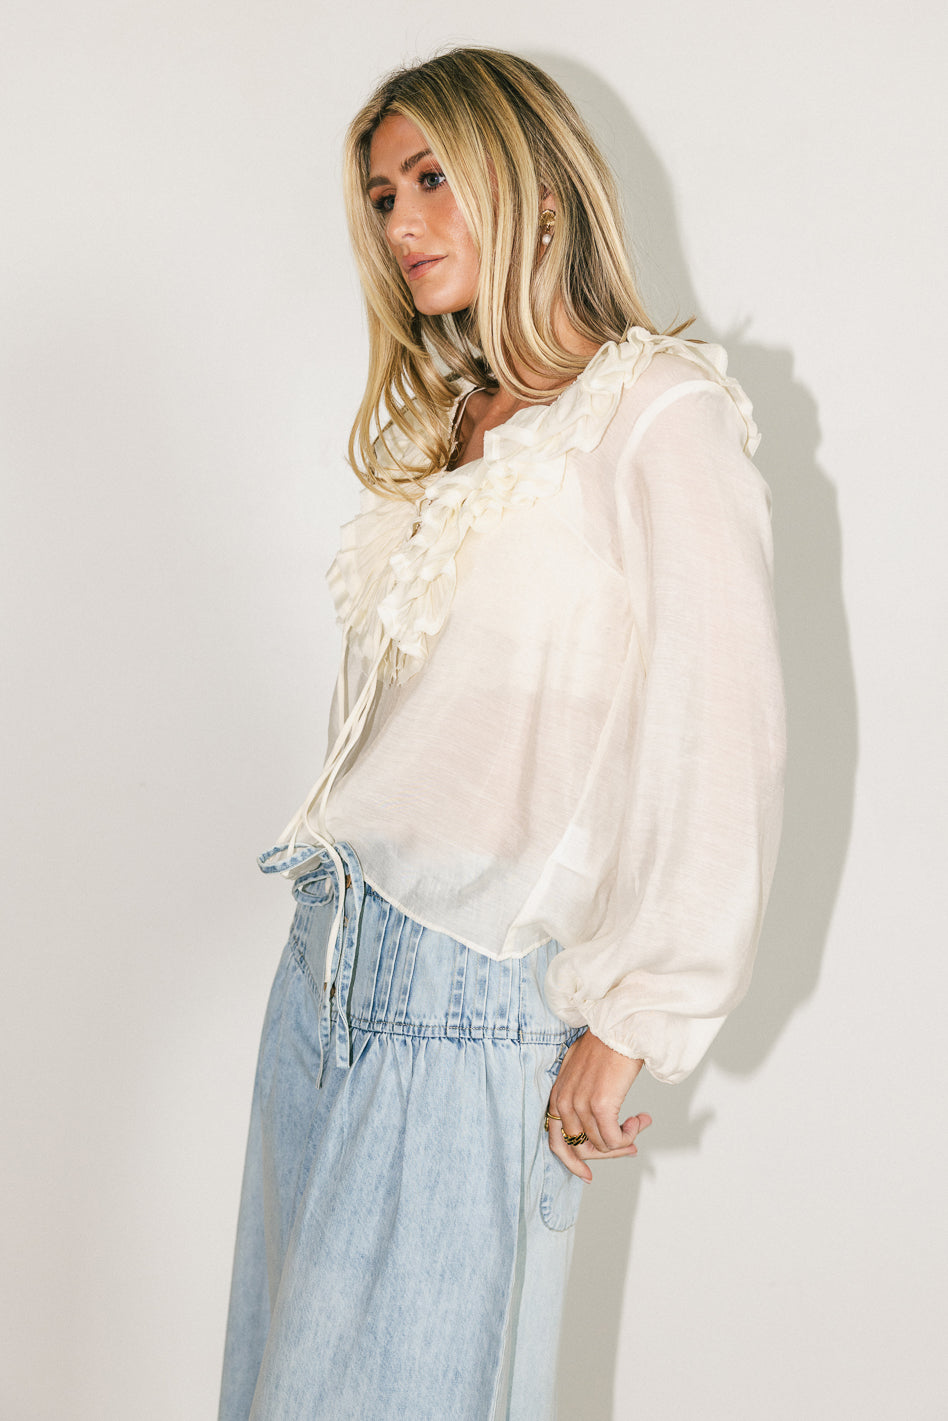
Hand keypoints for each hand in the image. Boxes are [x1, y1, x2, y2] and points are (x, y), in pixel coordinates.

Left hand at [547, 1030, 651, 1181]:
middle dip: (607, 1153)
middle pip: (581, 1148)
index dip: (572, 1162)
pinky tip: (639, 1120)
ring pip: (601, 1145)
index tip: (588, 1175)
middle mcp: (564, 1102)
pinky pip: (613, 1139)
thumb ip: (581, 1097)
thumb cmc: (606, 1046)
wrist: (619, 1027)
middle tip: (629, 1148)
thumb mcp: (583, 1072)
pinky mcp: (600, 1106)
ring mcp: (580, 1104)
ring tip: (638, 1123)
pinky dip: (628, 1136)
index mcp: (557, 1094)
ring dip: (624, 1140)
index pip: (556, 1141)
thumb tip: (598, 1127)